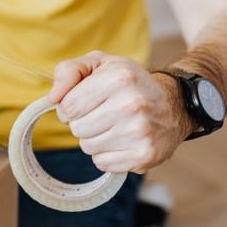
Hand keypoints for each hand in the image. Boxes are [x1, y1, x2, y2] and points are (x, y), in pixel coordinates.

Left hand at [48, 51, 192, 173]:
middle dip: (82, 122)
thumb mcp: (98, 64)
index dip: (69, 106)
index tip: (84, 101)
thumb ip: (68, 72)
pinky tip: (122, 140)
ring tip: (114, 125)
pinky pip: (102, 163)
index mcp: (119, 78)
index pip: (67, 106)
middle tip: (102, 113)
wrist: (174, 104)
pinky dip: (107, 154)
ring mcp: (140, 133)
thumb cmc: (128, 83)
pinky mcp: (145, 155)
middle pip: (76, 128)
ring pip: (87, 147)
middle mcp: (132, 105)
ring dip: (94, 138)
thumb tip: (53, 97)